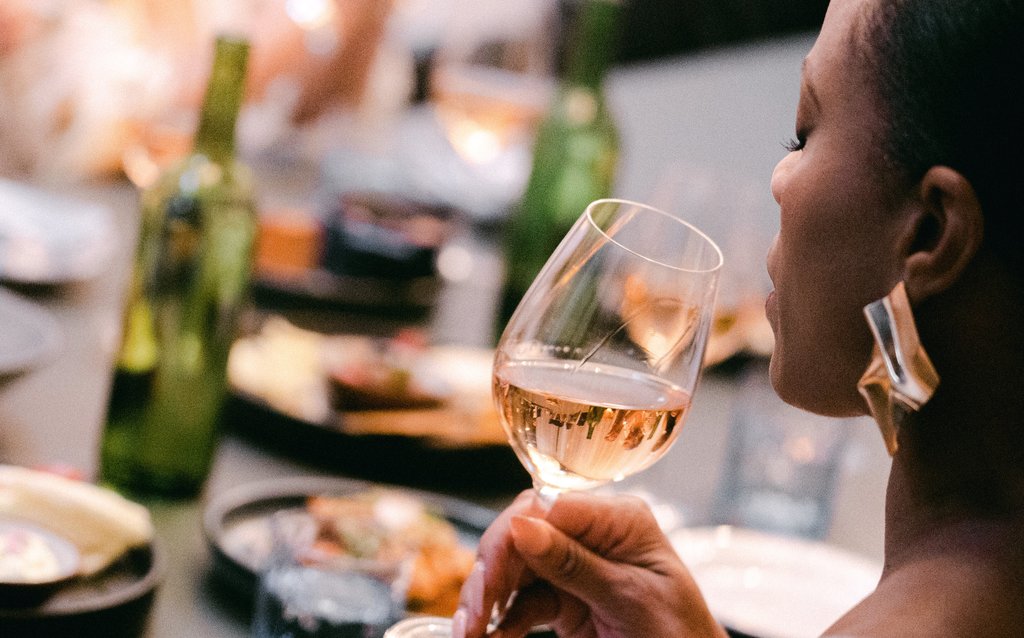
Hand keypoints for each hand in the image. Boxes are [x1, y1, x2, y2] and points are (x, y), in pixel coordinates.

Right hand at [453, 490, 725, 637]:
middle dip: (491, 574)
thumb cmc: (683, 635)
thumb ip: (575, 564)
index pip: (546, 508)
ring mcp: (577, 567)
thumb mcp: (631, 599)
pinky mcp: (566, 599)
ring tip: (469, 632)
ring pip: (515, 570)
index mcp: (618, 519)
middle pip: (522, 537)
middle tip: (471, 619)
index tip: (486, 577)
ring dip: (488, 600)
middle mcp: (593, 535)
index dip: (508, 537)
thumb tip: (521, 525)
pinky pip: (523, 602)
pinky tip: (489, 634)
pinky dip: (503, 620)